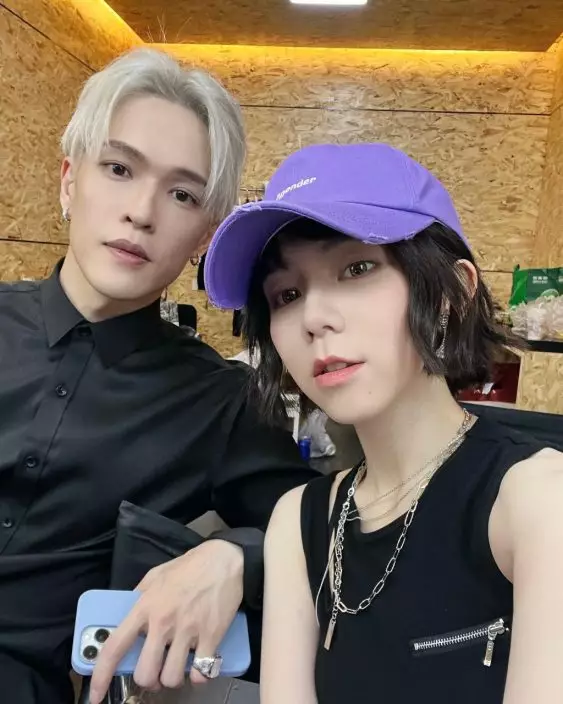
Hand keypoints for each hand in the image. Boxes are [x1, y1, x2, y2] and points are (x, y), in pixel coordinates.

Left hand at [89, 539, 243, 703]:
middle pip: (145, 673)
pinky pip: (200, 673)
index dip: (101, 675)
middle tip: (156, 670)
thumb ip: (139, 596)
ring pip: (171, 678)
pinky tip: (200, 664)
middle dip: (149, 679)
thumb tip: (128, 614)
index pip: (115, 647)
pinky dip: (199, 675)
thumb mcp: (156, 575)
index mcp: (145, 607)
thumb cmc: (190, 566)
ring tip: (178, 666)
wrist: (225, 559)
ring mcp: (188, 631)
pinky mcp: (211, 636)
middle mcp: (163, 622)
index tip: (95, 695)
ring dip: (173, 678)